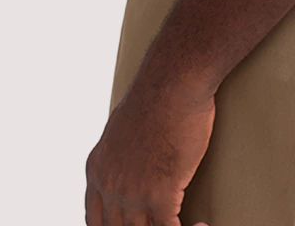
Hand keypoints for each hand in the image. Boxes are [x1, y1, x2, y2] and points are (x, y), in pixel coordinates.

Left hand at [84, 80, 215, 225]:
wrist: (173, 83)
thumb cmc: (157, 93)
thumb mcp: (122, 124)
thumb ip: (121, 149)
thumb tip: (132, 153)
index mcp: (97, 169)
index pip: (93, 221)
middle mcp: (109, 186)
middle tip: (159, 224)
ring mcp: (132, 193)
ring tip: (187, 225)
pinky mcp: (160, 194)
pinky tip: (201, 224)